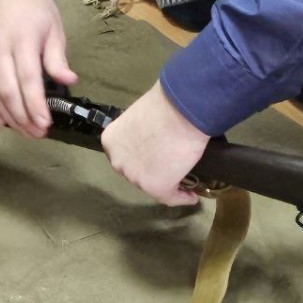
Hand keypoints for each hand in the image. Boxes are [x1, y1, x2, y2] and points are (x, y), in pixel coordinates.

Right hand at [0, 0, 76, 138]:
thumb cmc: (38, 10)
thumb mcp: (55, 30)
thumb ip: (57, 58)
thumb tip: (70, 81)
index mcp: (23, 40)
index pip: (28, 80)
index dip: (35, 105)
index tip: (46, 124)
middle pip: (8, 91)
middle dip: (23, 117)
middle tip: (37, 133)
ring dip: (7, 116)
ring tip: (24, 130)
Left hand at [100, 81, 208, 206]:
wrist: (181, 111)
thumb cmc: (163, 105)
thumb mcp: (142, 116)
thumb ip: (140, 129)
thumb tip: (152, 132)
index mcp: (111, 141)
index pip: (125, 153)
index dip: (139, 154)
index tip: (152, 155)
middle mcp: (118, 162)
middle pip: (136, 169)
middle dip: (150, 168)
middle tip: (167, 164)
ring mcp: (135, 177)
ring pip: (153, 183)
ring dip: (167, 181)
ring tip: (182, 178)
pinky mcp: (157, 188)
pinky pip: (171, 197)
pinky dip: (183, 197)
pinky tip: (192, 196)